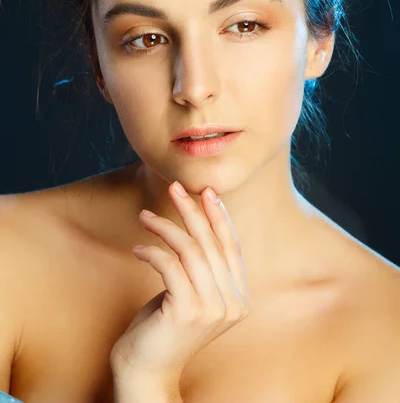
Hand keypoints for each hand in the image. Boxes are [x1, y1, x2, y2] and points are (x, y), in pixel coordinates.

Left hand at [110, 180, 251, 391]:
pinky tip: (138, 249)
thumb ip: (203, 268)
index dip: (220, 217)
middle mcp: (232, 304)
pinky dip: (152, 251)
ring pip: (191, 251)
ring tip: (144, 216)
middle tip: (174, 188)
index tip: (206, 191)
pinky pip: (169, 266)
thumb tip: (199, 222)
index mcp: (239, 299)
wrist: (146, 371)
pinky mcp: (186, 312)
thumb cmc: (164, 327)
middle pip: (212, 243)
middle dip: (192, 210)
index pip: (232, 247)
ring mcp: (212, 309)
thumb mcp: (191, 293)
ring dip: (165, 227)